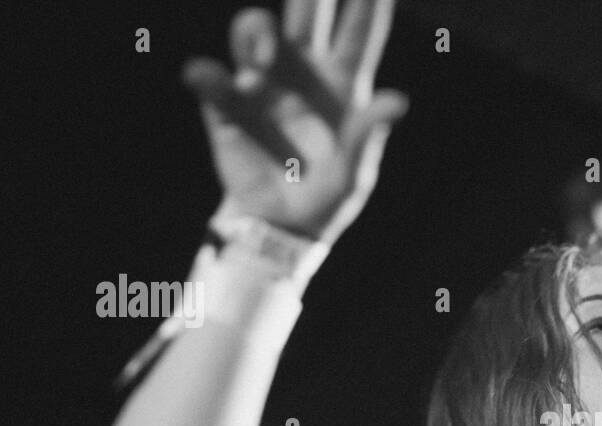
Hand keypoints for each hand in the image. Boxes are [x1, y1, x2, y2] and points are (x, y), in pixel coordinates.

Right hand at [183, 0, 407, 242]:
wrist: (279, 227)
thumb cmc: (326, 198)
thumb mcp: (354, 174)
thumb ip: (368, 134)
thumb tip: (397, 101)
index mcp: (341, 85)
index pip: (358, 36)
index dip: (367, 6)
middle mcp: (301, 73)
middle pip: (305, 16)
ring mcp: (263, 84)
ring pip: (254, 33)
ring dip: (255, 32)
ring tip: (263, 53)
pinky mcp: (227, 107)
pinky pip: (214, 81)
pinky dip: (208, 76)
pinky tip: (204, 75)